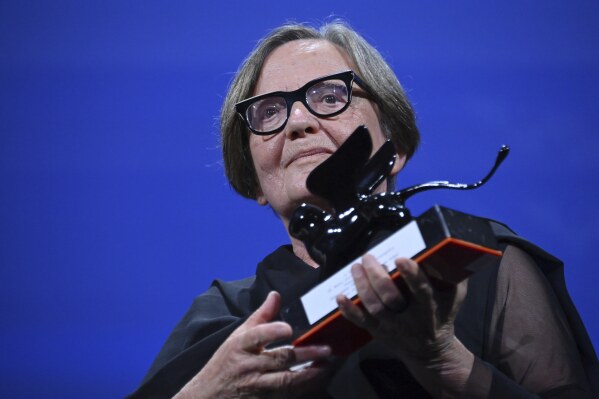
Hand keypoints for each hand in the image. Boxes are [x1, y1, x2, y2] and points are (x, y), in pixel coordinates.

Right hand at [175, 291, 331, 398]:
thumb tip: (275, 295)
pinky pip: (287, 395)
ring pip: (286, 382)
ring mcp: (256, 386)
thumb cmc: (225, 364)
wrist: (207, 397)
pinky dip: (304, 388)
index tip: (288, 328)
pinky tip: (317, 380)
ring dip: (310, 375)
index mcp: (241, 346)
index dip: (272, 331)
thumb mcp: (237, 338)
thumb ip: (260, 317)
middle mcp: (248, 366)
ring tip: (328, 366)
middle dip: (305, 354)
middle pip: (279, 359)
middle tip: (327, 349)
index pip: (256, 336)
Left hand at [337, 255, 473, 396]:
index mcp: (430, 305)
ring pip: (374, 307)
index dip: (410, 274)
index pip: (420, 289)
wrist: (432, 352)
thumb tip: (448, 247)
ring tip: (355, 268)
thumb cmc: (442, 315)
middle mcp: (410, 318)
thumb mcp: (454, 297)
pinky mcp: (379, 332)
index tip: (399, 258)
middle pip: (390, 297)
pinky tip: (339, 296)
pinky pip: (361, 322)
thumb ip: (453, 275)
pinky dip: (348, 310)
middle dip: (376, 276)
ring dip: (361, 287)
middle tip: (367, 257)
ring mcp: (393, 327)